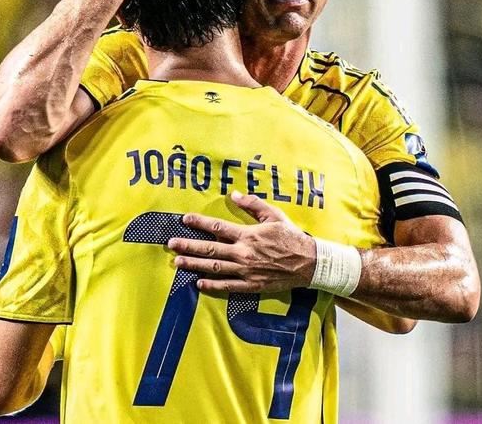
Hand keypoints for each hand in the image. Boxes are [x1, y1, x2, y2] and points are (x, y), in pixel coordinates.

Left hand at [168, 191, 315, 292]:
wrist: (310, 263)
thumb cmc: (291, 236)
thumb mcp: (274, 215)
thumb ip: (253, 204)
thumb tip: (233, 195)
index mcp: (248, 234)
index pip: (218, 226)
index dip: (199, 222)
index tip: (185, 219)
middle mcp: (244, 253)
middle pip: (210, 248)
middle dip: (188, 245)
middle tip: (171, 244)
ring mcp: (246, 270)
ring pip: (214, 267)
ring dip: (194, 264)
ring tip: (178, 262)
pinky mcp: (252, 285)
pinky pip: (228, 286)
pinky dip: (212, 285)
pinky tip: (199, 283)